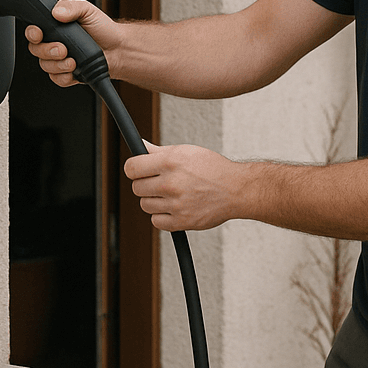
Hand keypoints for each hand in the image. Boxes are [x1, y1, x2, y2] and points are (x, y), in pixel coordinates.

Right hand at [25, 0, 121, 86]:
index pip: (33, 31)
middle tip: (63, 49)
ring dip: (58, 65)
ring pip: (45, 66)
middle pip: (36, 50)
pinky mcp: (67, 74)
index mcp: (54, 27)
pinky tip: (74, 70)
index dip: (32, 33)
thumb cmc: (103, 29)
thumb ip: (71, 7)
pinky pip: (57, 79)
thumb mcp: (87, 10)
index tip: (39, 34)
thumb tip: (57, 11)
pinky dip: (64, 76)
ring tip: (73, 61)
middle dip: (47, 51)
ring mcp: (59, 60)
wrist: (118, 49)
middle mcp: (53, 44)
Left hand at [124, 143, 242, 231]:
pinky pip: (156, 221)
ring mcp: (175, 204)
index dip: (134, 169)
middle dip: (145, 184)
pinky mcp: (181, 221)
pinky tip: (175, 207)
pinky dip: (162, 216)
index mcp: (170, 162)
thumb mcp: (186, 151)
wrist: (236, 189)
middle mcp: (171, 183)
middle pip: (136, 188)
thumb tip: (139, 145)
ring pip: (145, 205)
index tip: (139, 171)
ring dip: (155, 201)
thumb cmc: (213, 169)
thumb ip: (158, 151)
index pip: (131, 168)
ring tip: (172, 195)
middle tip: (160, 183)